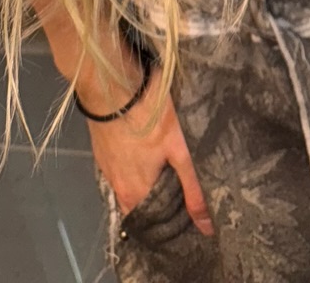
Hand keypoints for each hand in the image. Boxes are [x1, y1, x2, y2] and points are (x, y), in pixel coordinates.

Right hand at [86, 81, 212, 235]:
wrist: (110, 83)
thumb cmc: (148, 115)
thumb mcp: (179, 148)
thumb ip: (193, 186)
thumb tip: (207, 227)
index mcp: (136, 194)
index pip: (154, 225)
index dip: (173, 224)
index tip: (192, 217)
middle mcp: (118, 188)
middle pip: (143, 208)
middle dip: (163, 207)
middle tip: (185, 196)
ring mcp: (108, 168)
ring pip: (131, 188)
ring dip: (148, 188)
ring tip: (170, 176)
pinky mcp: (102, 149)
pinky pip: (121, 171)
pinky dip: (135, 171)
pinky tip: (148, 158)